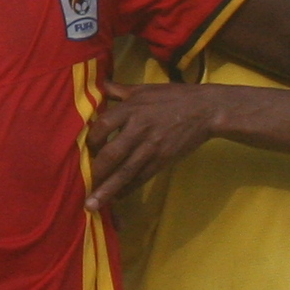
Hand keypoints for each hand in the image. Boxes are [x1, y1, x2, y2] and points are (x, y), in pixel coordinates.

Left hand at [80, 80, 227, 205]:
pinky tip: (116, 197)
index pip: (104, 126)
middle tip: (82, 185)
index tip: (87, 148)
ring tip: (92, 205)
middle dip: (96, 172)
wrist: (207, 110)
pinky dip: (128, 188)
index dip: (91, 139)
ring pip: (126, 171)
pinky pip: (142, 177)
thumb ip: (120, 90)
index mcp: (133, 108)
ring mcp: (153, 147)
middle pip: (112, 154)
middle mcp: (140, 129)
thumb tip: (100, 84)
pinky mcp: (164, 159)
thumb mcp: (146, 89)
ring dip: (108, 189)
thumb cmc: (175, 96)